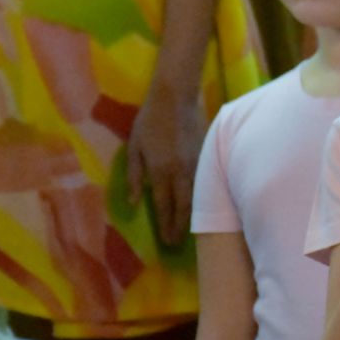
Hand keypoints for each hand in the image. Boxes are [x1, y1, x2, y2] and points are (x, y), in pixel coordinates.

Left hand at [127, 90, 204, 245]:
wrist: (176, 96)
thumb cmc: (150, 120)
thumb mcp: (134, 147)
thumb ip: (134, 176)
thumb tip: (133, 202)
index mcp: (160, 171)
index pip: (164, 205)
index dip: (165, 225)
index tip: (166, 241)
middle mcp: (180, 172)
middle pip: (183, 206)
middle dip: (180, 226)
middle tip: (177, 242)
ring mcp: (196, 164)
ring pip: (197, 196)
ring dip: (192, 214)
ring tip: (189, 229)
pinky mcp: (206, 156)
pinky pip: (204, 183)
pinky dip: (202, 197)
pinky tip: (200, 203)